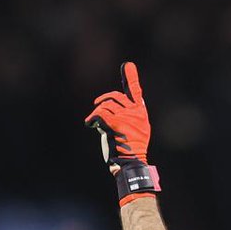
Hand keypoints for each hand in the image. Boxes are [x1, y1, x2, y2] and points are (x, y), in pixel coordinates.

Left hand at [85, 62, 160, 205]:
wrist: (129, 164)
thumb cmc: (128, 150)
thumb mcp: (132, 131)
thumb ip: (125, 117)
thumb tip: (106, 110)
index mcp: (141, 114)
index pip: (136, 93)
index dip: (131, 78)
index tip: (128, 65)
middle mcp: (135, 113)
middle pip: (116, 97)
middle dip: (104, 100)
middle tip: (97, 106)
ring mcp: (126, 117)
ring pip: (106, 106)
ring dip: (97, 112)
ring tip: (94, 121)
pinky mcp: (115, 123)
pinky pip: (99, 114)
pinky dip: (91, 118)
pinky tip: (89, 123)